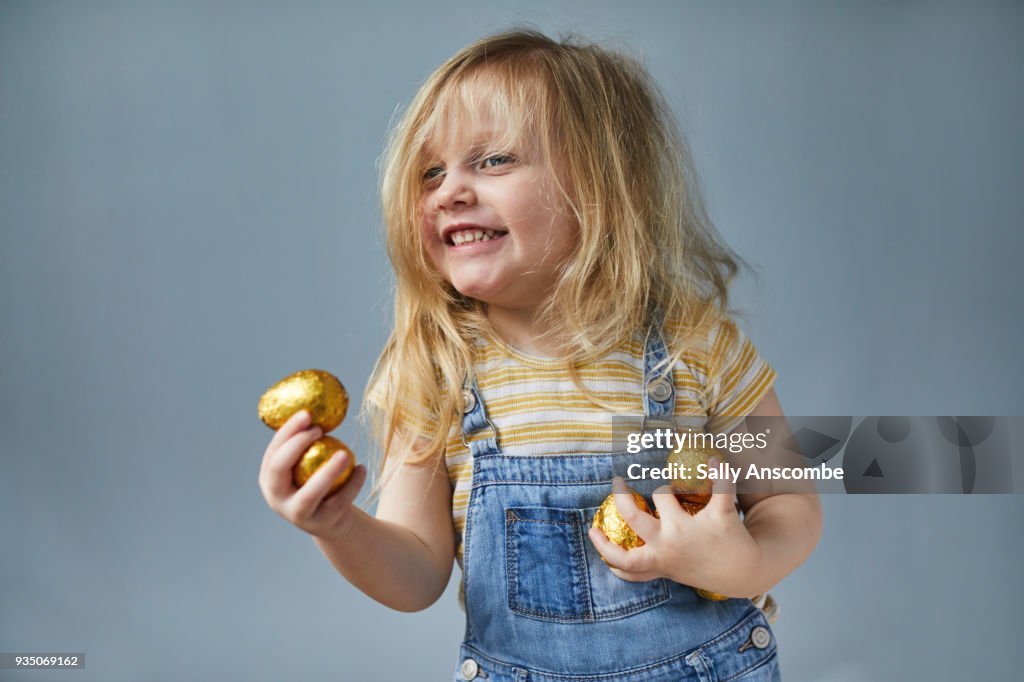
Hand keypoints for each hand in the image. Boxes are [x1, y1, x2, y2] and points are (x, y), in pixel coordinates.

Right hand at [258, 410, 366, 540]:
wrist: (331, 522)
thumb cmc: (318, 481)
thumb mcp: (305, 465)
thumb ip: (305, 444)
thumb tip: (319, 405)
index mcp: (269, 478)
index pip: (273, 451)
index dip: (287, 432)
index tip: (307, 414)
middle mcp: (277, 498)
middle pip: (279, 469)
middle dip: (296, 446)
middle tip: (318, 429)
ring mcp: (298, 514)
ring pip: (309, 494)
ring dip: (327, 472)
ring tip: (345, 453)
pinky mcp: (322, 523)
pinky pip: (339, 501)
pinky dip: (352, 484)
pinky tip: (362, 468)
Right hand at [587, 461, 763, 597]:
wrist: (742, 573)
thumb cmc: (698, 565)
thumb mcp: (668, 570)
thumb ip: (644, 569)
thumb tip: (613, 570)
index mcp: (658, 559)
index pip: (623, 560)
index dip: (603, 545)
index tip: (593, 529)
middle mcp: (672, 544)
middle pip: (634, 517)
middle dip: (621, 497)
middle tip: (618, 483)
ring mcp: (695, 530)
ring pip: (664, 495)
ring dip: (665, 487)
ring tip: (672, 488)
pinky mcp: (721, 518)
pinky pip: (721, 488)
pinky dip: (720, 471)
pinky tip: (716, 462)